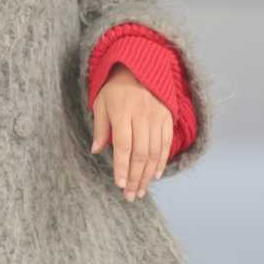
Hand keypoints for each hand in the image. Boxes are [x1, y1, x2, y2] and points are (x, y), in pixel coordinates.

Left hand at [90, 64, 172, 200]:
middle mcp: (142, 114)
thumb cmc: (114, 89)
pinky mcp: (167, 117)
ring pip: (154, 151)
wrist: (139, 68)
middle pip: (140, 152)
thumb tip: (96, 151)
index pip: (123, 145)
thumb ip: (100, 128)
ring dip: (148, 174)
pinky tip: (156, 175)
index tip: (120, 184)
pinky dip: (161, 161)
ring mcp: (157, 116)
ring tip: (142, 190)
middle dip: (136, 177)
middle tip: (131, 195)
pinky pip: (166, 143)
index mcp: (122, 111)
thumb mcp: (101, 104)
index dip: (122, 167)